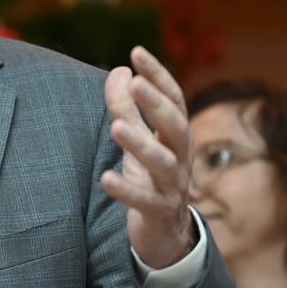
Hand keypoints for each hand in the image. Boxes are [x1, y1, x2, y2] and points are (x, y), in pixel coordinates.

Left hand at [100, 46, 195, 268]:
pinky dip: (126, 190)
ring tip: (116, 127)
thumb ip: (126, 107)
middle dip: (156, 103)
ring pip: (163, 162)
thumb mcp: (137, 140)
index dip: (158, 75)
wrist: (167, 235)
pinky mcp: (159, 213)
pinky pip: (145, 201)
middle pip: (175, 125)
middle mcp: (180, 157)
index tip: (137, 52)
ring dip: (141, 143)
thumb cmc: (150, 178)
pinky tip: (106, 178)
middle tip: (135, 83)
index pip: (174, 99)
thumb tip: (118, 69)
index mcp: (176, 136)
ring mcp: (172, 186)